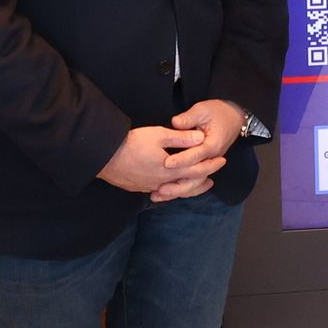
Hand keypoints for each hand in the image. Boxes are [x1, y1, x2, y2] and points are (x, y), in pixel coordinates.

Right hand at [98, 125, 215, 194]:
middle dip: (203, 180)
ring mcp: (150, 187)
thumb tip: (201, 138)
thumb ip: (181, 137)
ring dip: (188, 187)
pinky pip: (161, 192)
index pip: (198, 170)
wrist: (104, 157)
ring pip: (175, 191)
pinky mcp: (139, 188)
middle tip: (213, 176)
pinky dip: (171, 190)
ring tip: (196, 185)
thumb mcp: (159, 134)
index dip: (211, 165)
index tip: (222, 161)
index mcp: (171, 170)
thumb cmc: (132, 143)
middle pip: (188, 185)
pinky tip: (170, 186)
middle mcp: (163, 182)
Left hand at [154, 100, 246, 199]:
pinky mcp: (203, 166)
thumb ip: (189, 118)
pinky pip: (193, 182)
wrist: (233, 117)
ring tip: (159, 195)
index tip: (167, 163)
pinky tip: (165, 194)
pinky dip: (180, 189)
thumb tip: (175, 123)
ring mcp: (208, 164)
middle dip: (177, 183)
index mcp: (212, 145)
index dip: (181, 160)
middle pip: (195, 176)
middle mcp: (212, 158)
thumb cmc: (218, 112)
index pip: (196, 155)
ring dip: (177, 191)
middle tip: (159, 187)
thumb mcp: (203, 109)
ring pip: (194, 183)